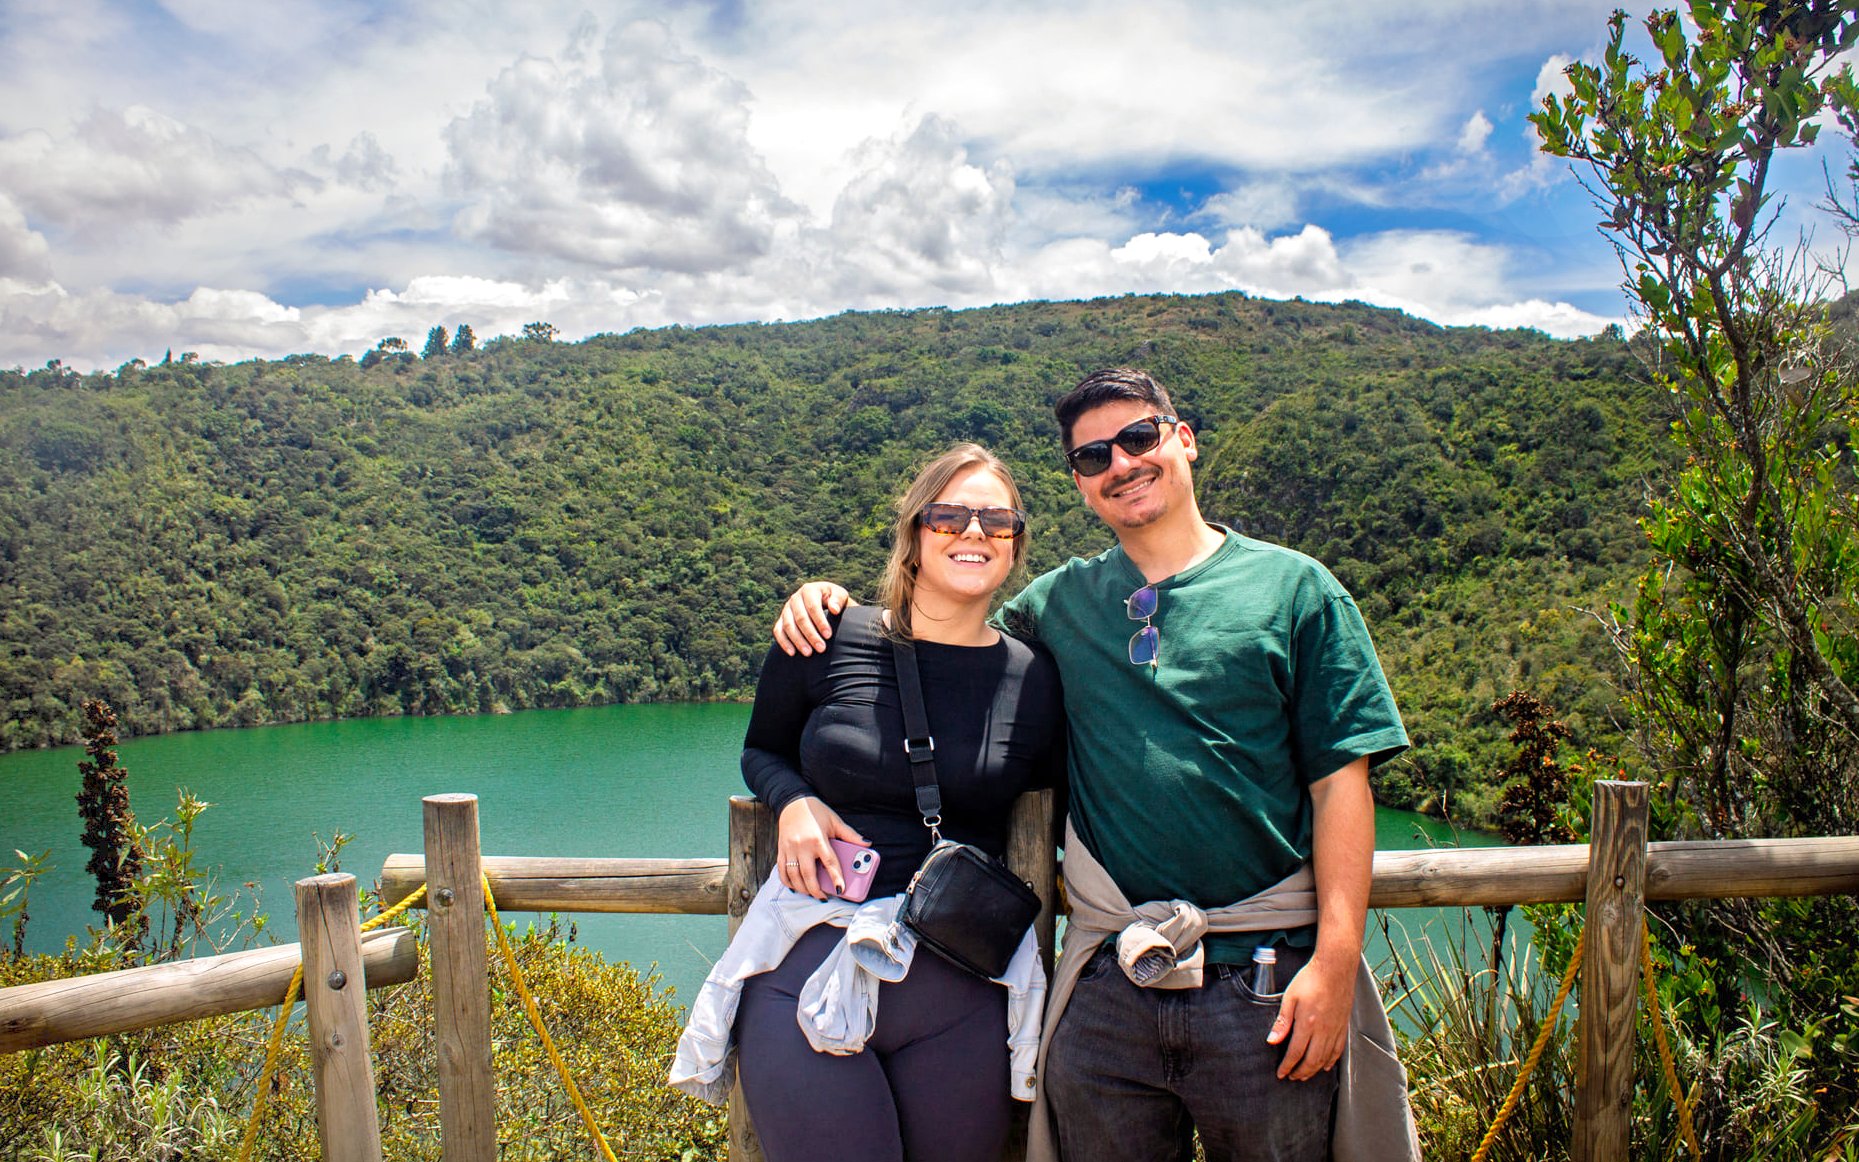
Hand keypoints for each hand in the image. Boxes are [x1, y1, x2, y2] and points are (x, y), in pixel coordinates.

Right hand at [773, 582, 850, 655]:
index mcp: (809, 590)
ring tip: (809, 653)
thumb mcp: (840, 596)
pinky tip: (792, 653)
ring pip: (789, 626)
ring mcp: (786, 610)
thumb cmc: (834, 600)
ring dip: (798, 641)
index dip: (820, 621)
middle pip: (800, 618)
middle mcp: (795, 598)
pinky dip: (784, 642)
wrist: (823, 603)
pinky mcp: (781, 620)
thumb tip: (834, 609)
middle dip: (811, 634)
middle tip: (821, 648)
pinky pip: (778, 631)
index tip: (828, 635)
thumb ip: (838, 600)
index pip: (813, 607)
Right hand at [776, 797, 866, 898]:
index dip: (836, 877)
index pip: (829, 863)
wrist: (793, 801)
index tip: (841, 889)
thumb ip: (850, 834)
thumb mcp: (834, 821)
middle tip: (824, 897)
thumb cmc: (816, 811)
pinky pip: (782, 871)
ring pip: (794, 876)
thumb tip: (867, 843)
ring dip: (803, 888)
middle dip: (816, 890)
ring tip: (812, 893)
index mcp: (818, 839)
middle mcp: (802, 846)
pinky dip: (788, 882)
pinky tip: (796, 887)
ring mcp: (789, 849)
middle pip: (808, 874)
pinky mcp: (781, 850)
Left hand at [1266, 950, 1356, 1079]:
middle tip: (1292, 1077)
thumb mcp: (1290, 997)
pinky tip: (1325, 1065)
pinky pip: (1338, 1050)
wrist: (1336, 968)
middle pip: (1311, 1061)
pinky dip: (1330, 1061)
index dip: (1287, 1066)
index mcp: (1307, 1024)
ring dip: (1314, 1070)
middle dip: (1300, 1072)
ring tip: (1304, 1075)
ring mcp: (1335, 1030)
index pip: (1295, 1053)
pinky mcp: (1343, 1026)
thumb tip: (1272, 1041)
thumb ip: (1282, 1022)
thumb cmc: (1310, 979)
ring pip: (1325, 1058)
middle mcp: (1323, 1031)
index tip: (1281, 1074)